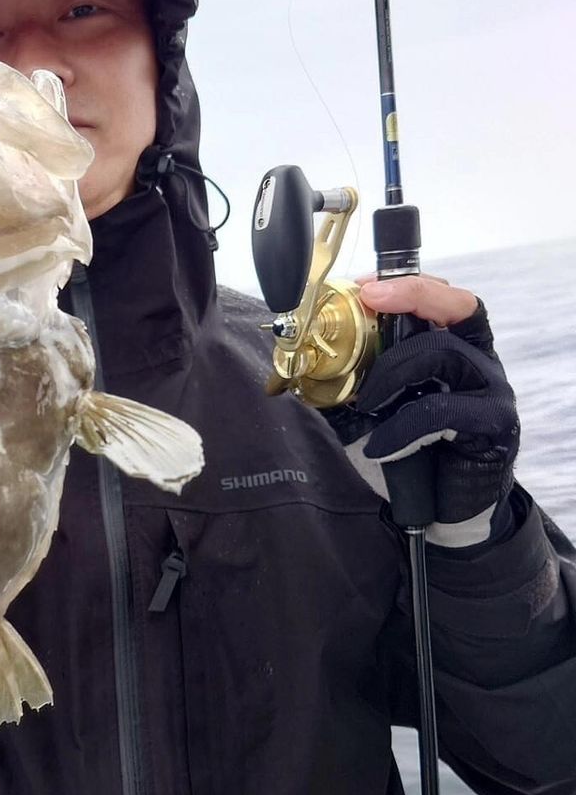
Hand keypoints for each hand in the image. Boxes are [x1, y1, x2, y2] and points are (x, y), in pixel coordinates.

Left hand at [327, 276, 519, 546]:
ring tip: (364, 401)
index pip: (448, 298)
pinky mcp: (493, 426)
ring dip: (391, 370)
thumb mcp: (379, 405)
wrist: (444, 509)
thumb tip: (302, 360)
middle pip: (453, 311)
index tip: (367, 287)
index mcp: (457, 346)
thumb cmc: (411, 448)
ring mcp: (492, 391)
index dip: (411, 284)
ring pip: (444, 354)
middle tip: (361, 319)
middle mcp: (480, 361)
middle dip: (402, 307)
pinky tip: (380, 444)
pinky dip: (401, 425)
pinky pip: (442, 411)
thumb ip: (357, 378)